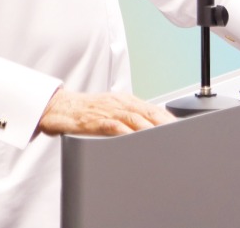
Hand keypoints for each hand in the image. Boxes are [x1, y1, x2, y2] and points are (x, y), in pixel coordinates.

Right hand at [37, 89, 174, 136]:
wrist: (57, 107)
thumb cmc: (85, 111)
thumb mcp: (111, 112)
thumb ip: (128, 120)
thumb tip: (148, 131)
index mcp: (126, 101)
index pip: (153, 110)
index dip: (168, 119)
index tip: (182, 129)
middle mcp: (119, 103)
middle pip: (148, 113)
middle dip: (165, 123)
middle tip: (179, 135)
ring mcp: (107, 110)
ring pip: (134, 118)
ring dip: (150, 128)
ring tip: (163, 138)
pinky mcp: (93, 120)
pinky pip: (112, 126)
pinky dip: (124, 132)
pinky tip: (133, 139)